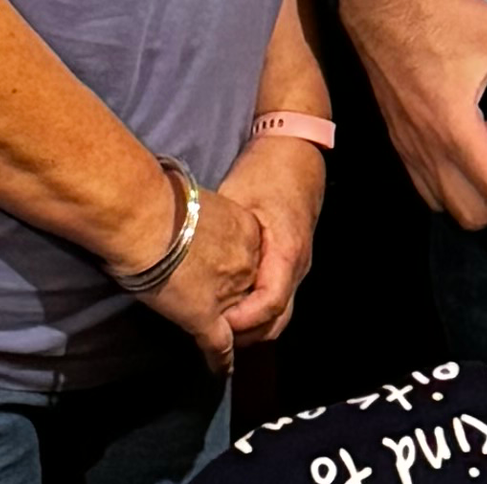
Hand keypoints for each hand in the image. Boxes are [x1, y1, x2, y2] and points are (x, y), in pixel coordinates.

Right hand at [127, 171, 268, 370]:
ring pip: (239, 320)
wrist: (144, 216)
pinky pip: (219, 346)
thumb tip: (179, 211)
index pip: (250, 258)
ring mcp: (228, 294)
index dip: (238, 270)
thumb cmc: (160, 200)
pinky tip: (220, 369)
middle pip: (249, 289)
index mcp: (246, 230)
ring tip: (225, 339)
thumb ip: (198, 213)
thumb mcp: (194, 198)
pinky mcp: (206, 318)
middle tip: (223, 304)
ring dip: (233, 330)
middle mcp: (245, 264)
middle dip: (240, 300)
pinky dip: (220, 360)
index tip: (224, 272)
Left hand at [216, 136, 325, 346]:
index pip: (270, 304)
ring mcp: (297, 266)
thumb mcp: (238, 197)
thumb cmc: (266, 171)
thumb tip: (189, 257)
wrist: (295, 152)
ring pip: (278, 312)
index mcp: (286, 251)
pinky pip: (275, 296)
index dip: (242, 321)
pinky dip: (255, 308)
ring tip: (216, 323)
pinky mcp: (289, 262)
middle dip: (245, 333)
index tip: (215, 325)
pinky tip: (229, 303)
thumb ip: (222, 232)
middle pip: (277, 319)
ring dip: (250, 324)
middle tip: (210, 334)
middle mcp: (297, 266)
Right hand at [337, 0, 486, 227]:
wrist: (376, 0)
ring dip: (483, 191)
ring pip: (449, 205)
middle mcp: (427, 148)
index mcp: (453, 126)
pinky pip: (432, 186)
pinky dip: (460, 179)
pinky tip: (474, 137)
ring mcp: (409, 147)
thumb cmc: (432, 13)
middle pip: (475, 215)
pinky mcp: (401, 139)